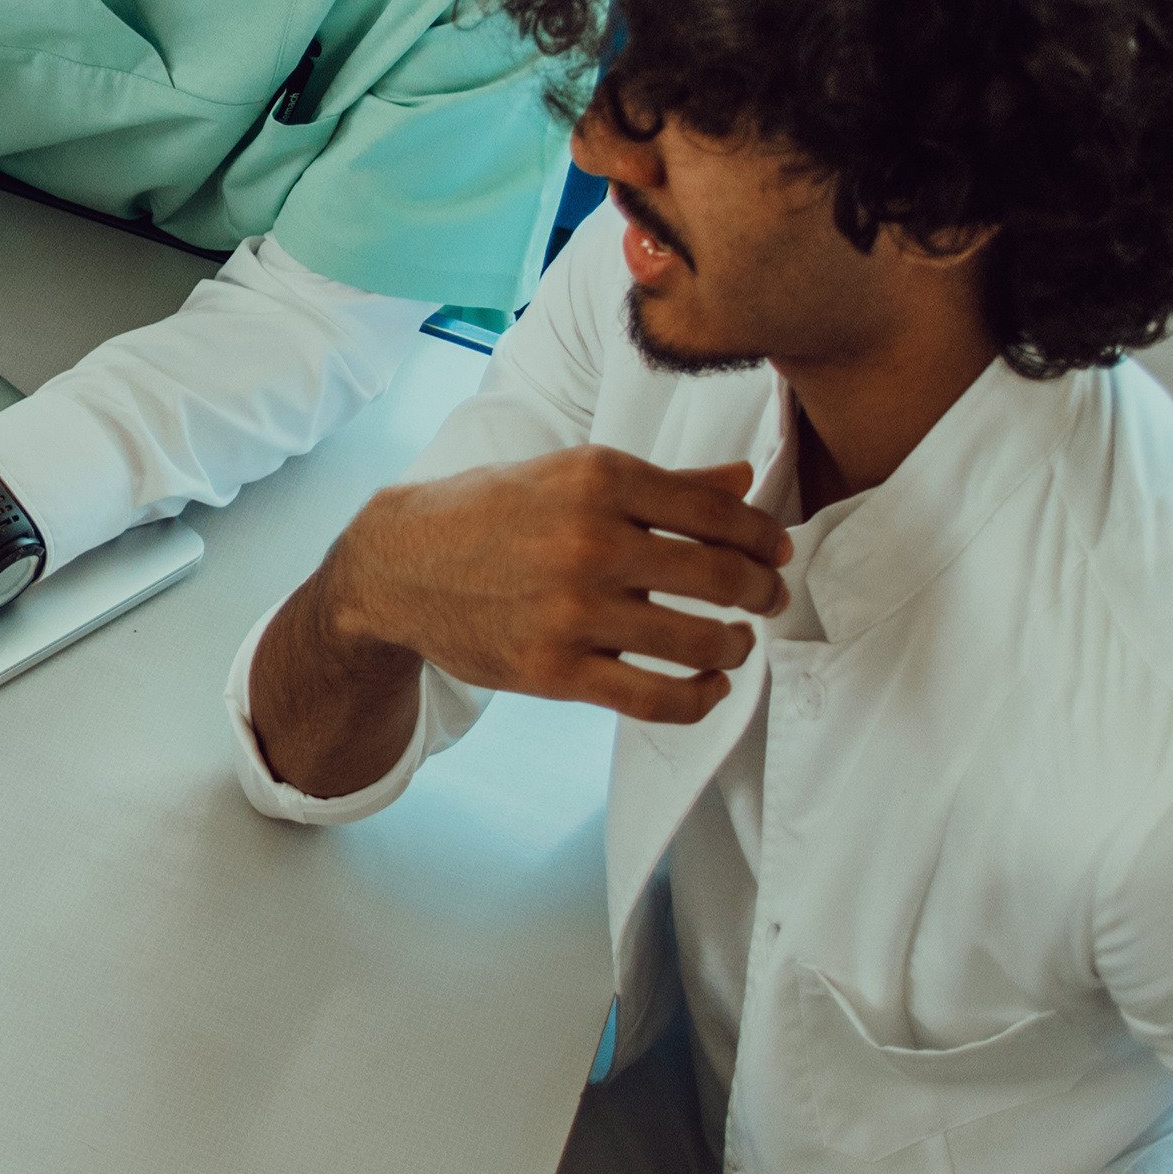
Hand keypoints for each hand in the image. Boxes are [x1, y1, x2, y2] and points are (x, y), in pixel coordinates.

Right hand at [329, 448, 788, 726]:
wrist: (397, 566)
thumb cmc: (486, 513)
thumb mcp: (567, 475)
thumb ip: (661, 482)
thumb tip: (743, 479)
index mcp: (598, 478)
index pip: (716, 511)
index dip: (761, 536)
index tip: (775, 551)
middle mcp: (589, 541)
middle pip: (719, 576)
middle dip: (762, 591)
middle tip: (769, 597)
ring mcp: (572, 610)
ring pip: (698, 641)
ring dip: (736, 645)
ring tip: (738, 642)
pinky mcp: (555, 670)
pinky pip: (655, 698)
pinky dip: (700, 698)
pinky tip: (710, 686)